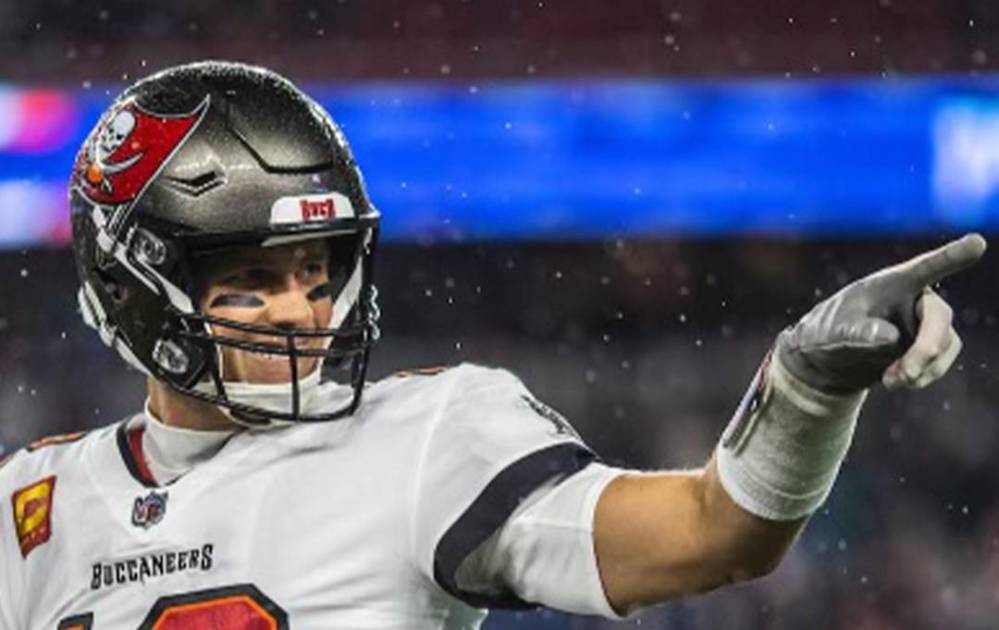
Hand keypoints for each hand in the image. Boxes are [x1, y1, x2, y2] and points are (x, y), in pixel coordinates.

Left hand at [776, 234, 986, 393]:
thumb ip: (857, 331)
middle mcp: (914, 298)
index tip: (977, 242)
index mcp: (891, 283)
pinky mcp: (927, 345)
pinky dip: (923, 375)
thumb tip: (891, 336)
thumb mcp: (832, 331)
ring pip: (945, 344)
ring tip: (891, 381)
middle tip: (905, 374)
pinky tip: (897, 382)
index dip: (951, 256)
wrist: (827, 358)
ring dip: (924, 367)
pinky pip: (940, 361)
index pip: (925, 267)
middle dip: (926, 348)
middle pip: (940, 317)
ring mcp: (924, 323)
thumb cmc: (827, 331)